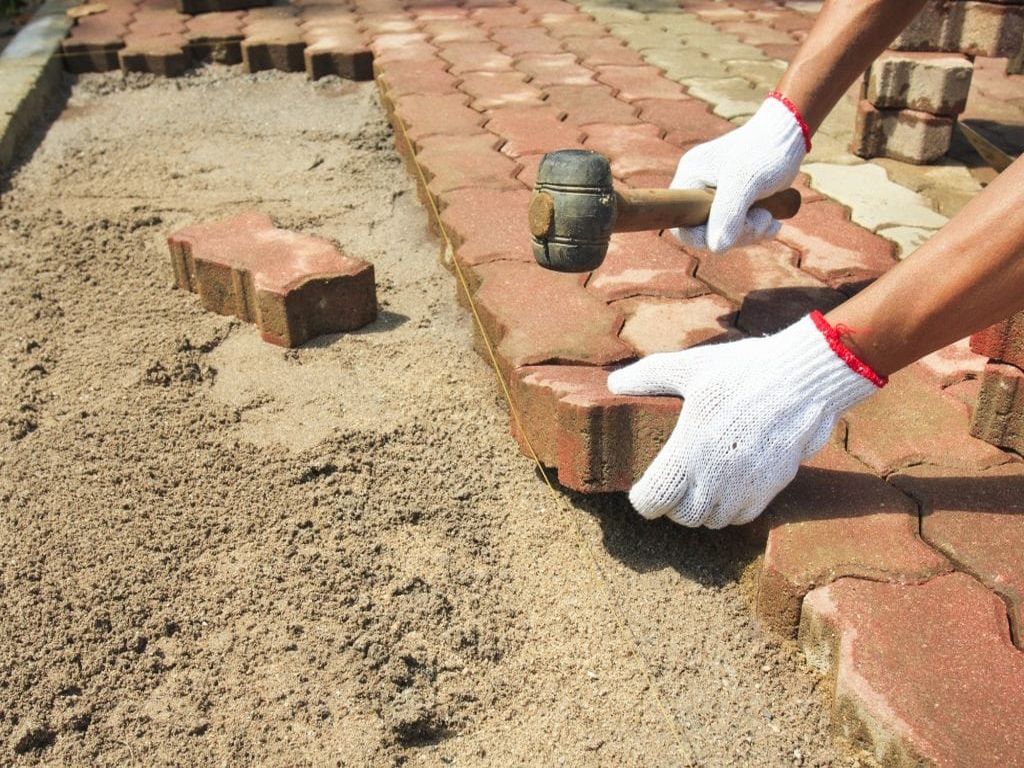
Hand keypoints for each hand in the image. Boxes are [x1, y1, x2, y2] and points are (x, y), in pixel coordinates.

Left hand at [606, 313, 884, 527]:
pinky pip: (742, 517)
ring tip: (697, 488)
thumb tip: (613, 384)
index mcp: (688, 450)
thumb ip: (648, 377)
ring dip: (700, 511)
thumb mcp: (690, 366)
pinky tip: (727, 488)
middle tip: (670, 486)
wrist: (804, 379)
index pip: (654, 501)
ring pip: (712, 521)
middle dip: (671, 506)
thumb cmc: (744, 370)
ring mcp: (745, 486)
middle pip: (682, 517)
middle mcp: (715, 477)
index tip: (642, 490)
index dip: (643, 500)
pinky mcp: (771, 487)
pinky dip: (729, 511)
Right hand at [672, 93, 808, 252]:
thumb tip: (716, 248)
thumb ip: (727, 214)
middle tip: (763, 220)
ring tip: (771, 219)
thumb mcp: (745, 182)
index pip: (681, 224)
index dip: (702, 237)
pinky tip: (773, 221)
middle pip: (705, 232)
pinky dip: (756, 228)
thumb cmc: (765, 151)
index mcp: (690, 179)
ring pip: (724, 232)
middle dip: (736, 234)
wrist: (788, 134)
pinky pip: (737, 226)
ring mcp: (715, 195)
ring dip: (751, 232)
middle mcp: (698, 188)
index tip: (731, 232)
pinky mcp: (733, 200)